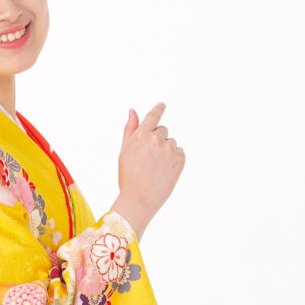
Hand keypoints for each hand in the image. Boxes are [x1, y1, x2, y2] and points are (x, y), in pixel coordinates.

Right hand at [110, 101, 184, 238]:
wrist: (139, 199)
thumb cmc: (128, 176)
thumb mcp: (124, 151)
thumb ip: (130, 129)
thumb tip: (133, 111)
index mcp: (140, 135)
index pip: (153, 117)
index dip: (158, 110)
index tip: (162, 105)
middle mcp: (156, 139)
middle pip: (162, 130)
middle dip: (157, 140)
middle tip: (148, 158)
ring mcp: (169, 149)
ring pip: (171, 142)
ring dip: (166, 150)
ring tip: (156, 167)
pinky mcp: (180, 159)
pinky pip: (179, 152)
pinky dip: (174, 159)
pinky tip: (164, 170)